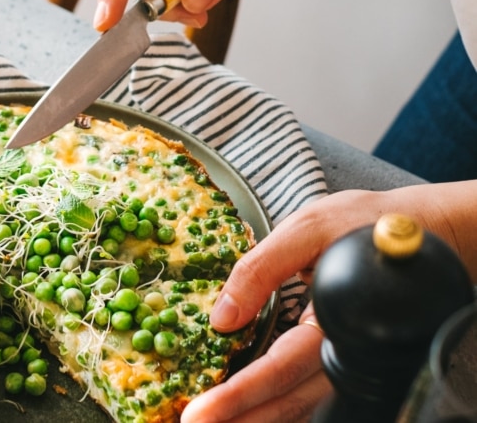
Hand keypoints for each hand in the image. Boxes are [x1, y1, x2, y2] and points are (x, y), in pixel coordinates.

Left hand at [181, 184, 476, 421]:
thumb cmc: (367, 225)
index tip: (202, 412)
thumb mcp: (308, 228)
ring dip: (255, 417)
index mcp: (335, 323)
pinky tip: (245, 408)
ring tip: (212, 421)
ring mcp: (348, 362)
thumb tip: (221, 316)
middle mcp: (345, 354)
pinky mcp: (342, 359)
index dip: (240, 394)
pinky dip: (274, 404)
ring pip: (300, 407)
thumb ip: (262, 269)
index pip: (281, 370)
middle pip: (289, 402)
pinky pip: (307, 393)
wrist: (425, 233)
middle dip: (240, 418)